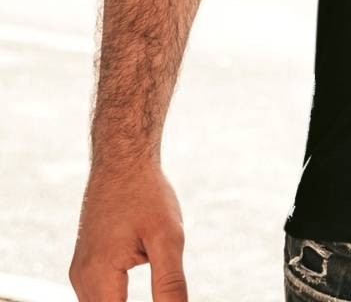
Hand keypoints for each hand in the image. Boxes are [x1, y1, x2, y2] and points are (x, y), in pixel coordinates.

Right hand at [69, 161, 187, 300]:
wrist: (123, 160)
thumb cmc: (147, 194)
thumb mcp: (168, 237)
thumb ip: (171, 283)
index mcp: (97, 277)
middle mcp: (81, 279)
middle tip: (164, 292)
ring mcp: (80, 272)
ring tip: (154, 272)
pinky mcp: (86, 264)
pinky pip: (99, 294)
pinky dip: (119, 297)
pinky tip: (140, 280)